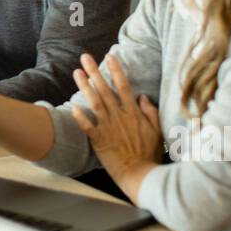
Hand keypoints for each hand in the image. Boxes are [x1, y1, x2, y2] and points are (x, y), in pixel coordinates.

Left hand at [69, 53, 162, 198]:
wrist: (140, 174)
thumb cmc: (149, 154)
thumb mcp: (157, 130)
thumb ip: (150, 112)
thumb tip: (142, 96)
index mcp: (133, 113)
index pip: (124, 86)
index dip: (116, 70)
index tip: (109, 56)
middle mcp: (119, 116)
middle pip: (105, 89)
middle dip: (94, 72)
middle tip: (85, 57)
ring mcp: (108, 127)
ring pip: (94, 103)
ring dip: (84, 87)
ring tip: (76, 73)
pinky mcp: (99, 140)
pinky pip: (87, 126)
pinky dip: (80, 117)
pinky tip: (72, 106)